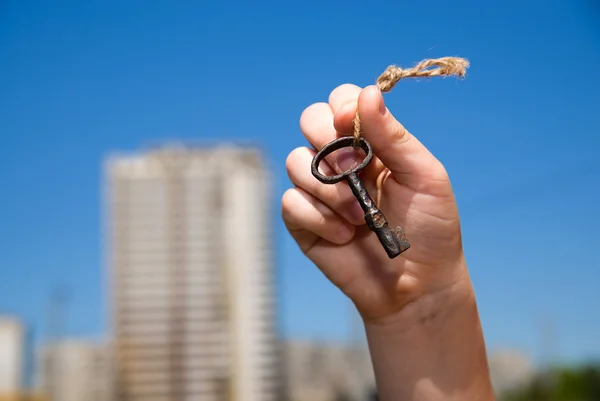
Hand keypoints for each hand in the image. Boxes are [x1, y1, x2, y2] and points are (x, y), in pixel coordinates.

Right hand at [282, 83, 470, 322]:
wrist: (417, 285)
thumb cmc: (429, 227)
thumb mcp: (423, 176)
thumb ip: (392, 136)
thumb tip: (367, 93)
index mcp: (370, 142)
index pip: (342, 101)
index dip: (342, 107)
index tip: (351, 124)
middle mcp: (340, 160)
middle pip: (308, 120)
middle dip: (328, 143)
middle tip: (357, 172)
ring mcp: (319, 190)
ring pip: (295, 161)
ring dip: (329, 189)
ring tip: (359, 217)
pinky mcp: (303, 221)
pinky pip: (291, 202)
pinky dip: (318, 218)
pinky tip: (344, 236)